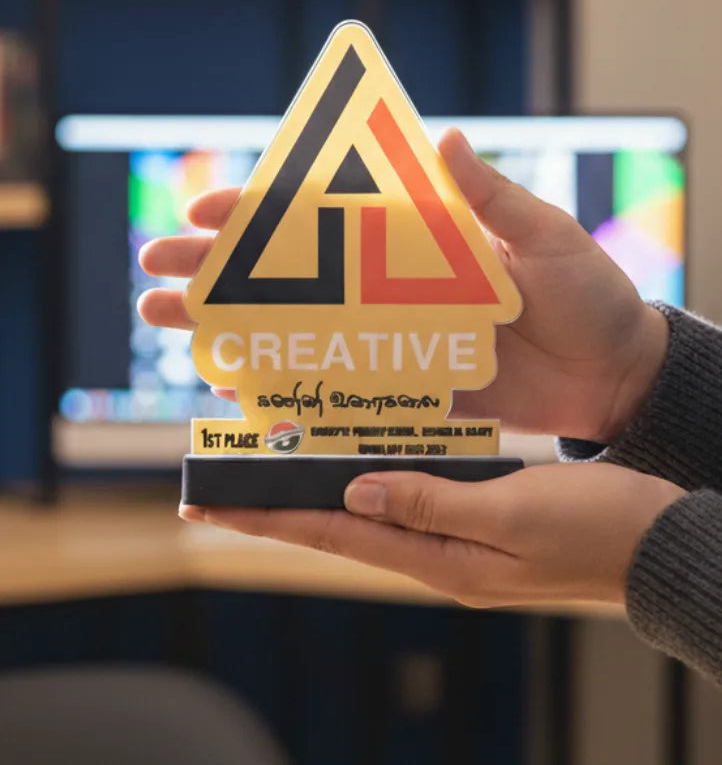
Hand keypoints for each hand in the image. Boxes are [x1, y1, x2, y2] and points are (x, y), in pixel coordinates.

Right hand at [137, 128, 667, 440]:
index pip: (327, 214)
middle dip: (217, 271)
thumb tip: (441, 136)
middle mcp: (391, 283)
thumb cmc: (587, 293)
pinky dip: (286, 385)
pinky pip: (335, 384)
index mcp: (416, 236)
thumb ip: (492, 198)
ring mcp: (392, 335)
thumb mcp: (545, 237)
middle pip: (290, 272)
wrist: (614, 373)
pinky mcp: (406, 384)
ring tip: (168, 327)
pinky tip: (235, 385)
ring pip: (298, 327)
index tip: (204, 210)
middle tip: (153, 275)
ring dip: (231, 326)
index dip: (262, 211)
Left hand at [180, 464, 684, 605]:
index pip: (332, 535)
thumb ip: (432, 503)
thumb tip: (354, 492)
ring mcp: (454, 541)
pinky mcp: (474, 521)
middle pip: (336, 529)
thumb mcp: (514, 513)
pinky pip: (403, 501)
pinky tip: (355, 465)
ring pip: (365, 514)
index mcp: (440, 557)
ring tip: (273, 471)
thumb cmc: (595, 528)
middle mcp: (436, 554)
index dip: (267, 520)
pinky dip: (367, 484)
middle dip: (274, 511)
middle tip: (219, 489)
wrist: (654, 543)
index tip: (208, 509)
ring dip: (315, 496)